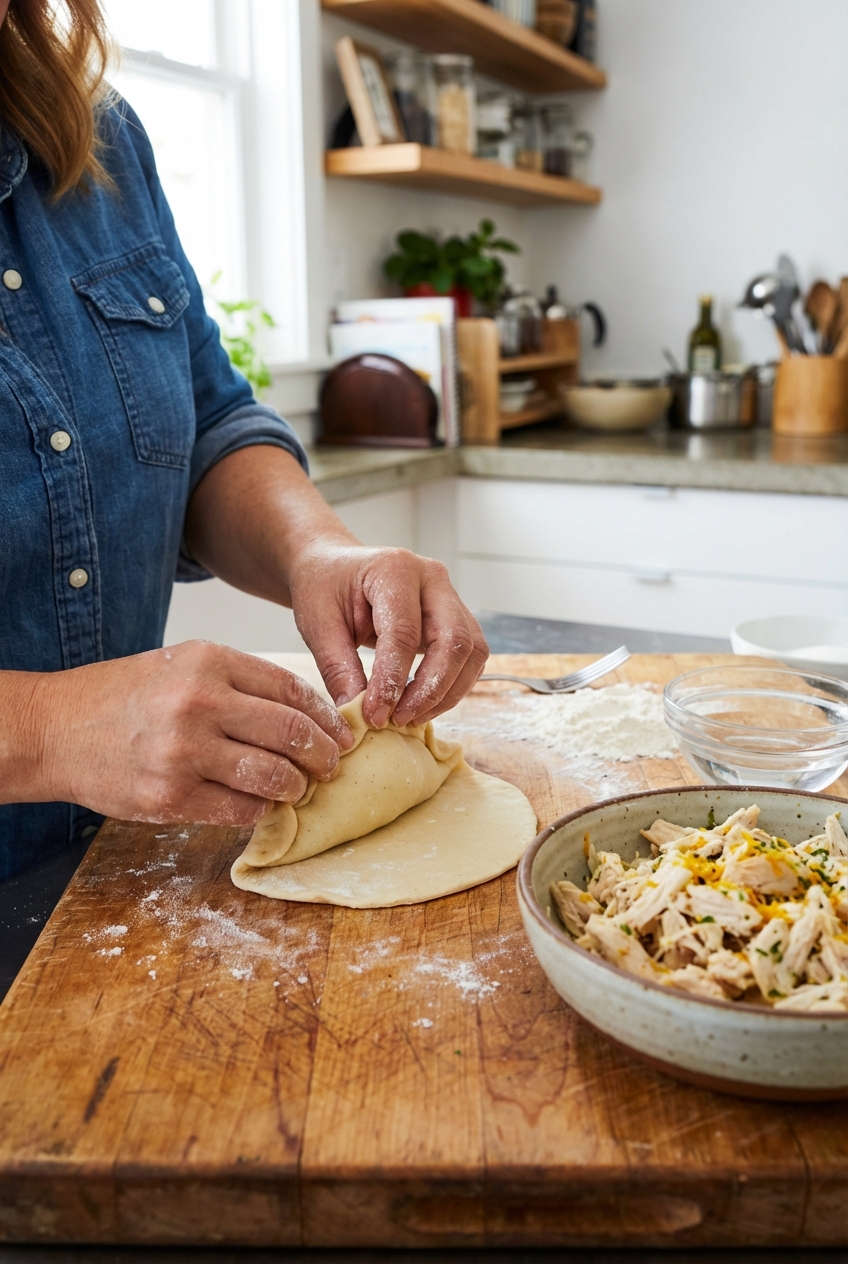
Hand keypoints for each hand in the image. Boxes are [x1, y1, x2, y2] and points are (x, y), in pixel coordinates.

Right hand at [19, 642, 352, 824]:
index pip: (291, 690)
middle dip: (324, 755)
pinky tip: (261, 804)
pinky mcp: (170, 798)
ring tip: (299, 788)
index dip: (325, 716)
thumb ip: (239, 683)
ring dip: (297, 787)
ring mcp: (184, 753)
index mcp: (208, 662)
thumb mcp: (181, 665)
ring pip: (273, 776)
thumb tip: (305, 714)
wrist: (55, 729)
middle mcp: (199, 703)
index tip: (340, 733)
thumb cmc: (123, 696)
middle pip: (291, 733)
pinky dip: (260, 810)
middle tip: (332, 766)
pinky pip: (240, 810)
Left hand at [289, 543, 488, 728]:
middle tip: (399, 719)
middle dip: (431, 690)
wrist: (333, 567)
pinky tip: (422, 703)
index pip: (404, 633)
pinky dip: (452, 686)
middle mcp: (432, 578)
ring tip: (410, 716)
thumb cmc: (323, 587)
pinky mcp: (454, 616)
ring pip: (471, 651)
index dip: (392, 680)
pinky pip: (469, 656)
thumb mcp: (318, 625)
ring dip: (447, 692)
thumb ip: (338, 668)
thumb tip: (356, 713)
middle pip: (455, 641)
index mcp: (394, 570)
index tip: (374, 715)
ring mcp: (449, 595)